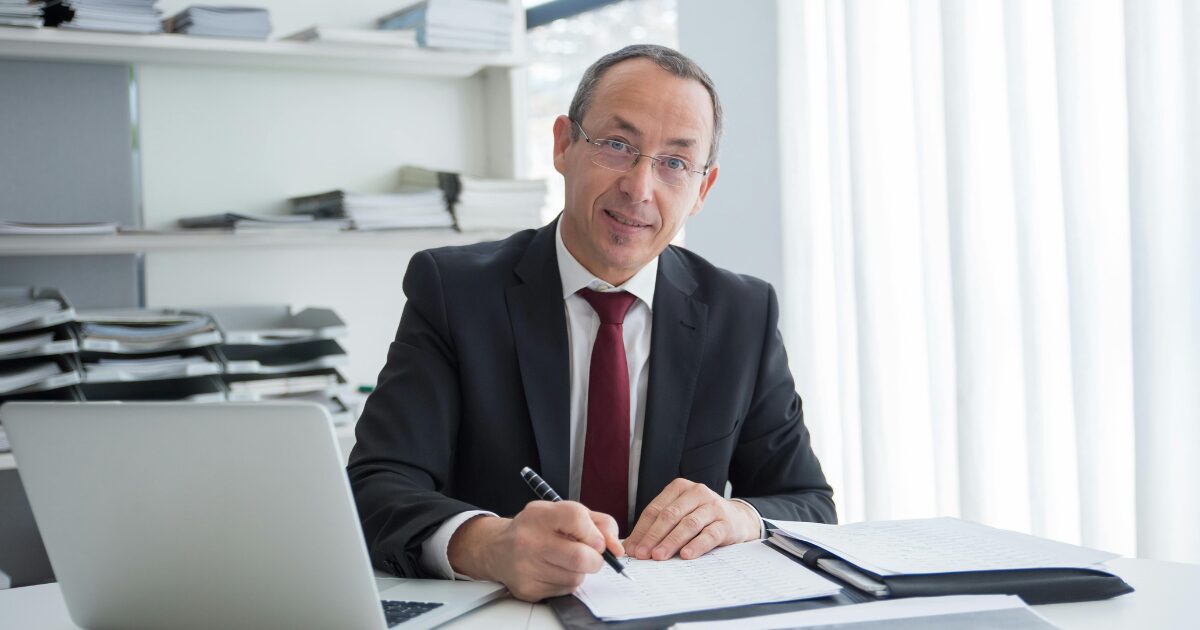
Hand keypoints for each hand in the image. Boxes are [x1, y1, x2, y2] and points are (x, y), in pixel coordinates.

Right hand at [446, 501, 622, 601]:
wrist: (499, 548)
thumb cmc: (537, 528)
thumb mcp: (564, 513)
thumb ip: (598, 523)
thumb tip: (616, 547)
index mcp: (540, 514)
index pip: (576, 517)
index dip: (594, 532)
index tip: (598, 541)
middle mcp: (529, 540)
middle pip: (580, 557)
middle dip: (595, 560)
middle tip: (590, 555)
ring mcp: (526, 566)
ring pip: (576, 577)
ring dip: (580, 571)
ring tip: (565, 560)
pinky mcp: (527, 589)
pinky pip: (565, 591)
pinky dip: (567, 582)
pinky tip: (554, 570)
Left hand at [623, 478, 759, 560]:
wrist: (737, 519)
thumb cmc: (701, 517)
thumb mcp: (680, 514)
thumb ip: (657, 526)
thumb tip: (631, 546)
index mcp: (679, 488)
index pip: (655, 509)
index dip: (642, 530)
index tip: (632, 548)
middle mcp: (696, 493)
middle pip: (670, 515)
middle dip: (653, 536)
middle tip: (643, 554)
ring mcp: (713, 507)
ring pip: (688, 524)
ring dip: (672, 541)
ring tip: (659, 556)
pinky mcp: (726, 523)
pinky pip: (709, 535)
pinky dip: (697, 545)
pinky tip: (686, 555)